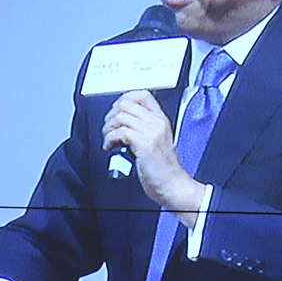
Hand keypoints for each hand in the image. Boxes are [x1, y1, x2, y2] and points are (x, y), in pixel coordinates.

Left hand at [102, 91, 206, 219]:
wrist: (173, 185)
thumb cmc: (164, 169)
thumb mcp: (157, 141)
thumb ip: (144, 128)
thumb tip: (122, 121)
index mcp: (161, 120)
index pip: (142, 95)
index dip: (124, 99)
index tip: (116, 110)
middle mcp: (157, 123)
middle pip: (125, 104)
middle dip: (111, 115)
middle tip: (110, 128)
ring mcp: (151, 133)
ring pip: (119, 117)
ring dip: (108, 128)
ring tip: (109, 139)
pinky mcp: (144, 144)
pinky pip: (118, 132)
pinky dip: (109, 139)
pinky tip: (110, 147)